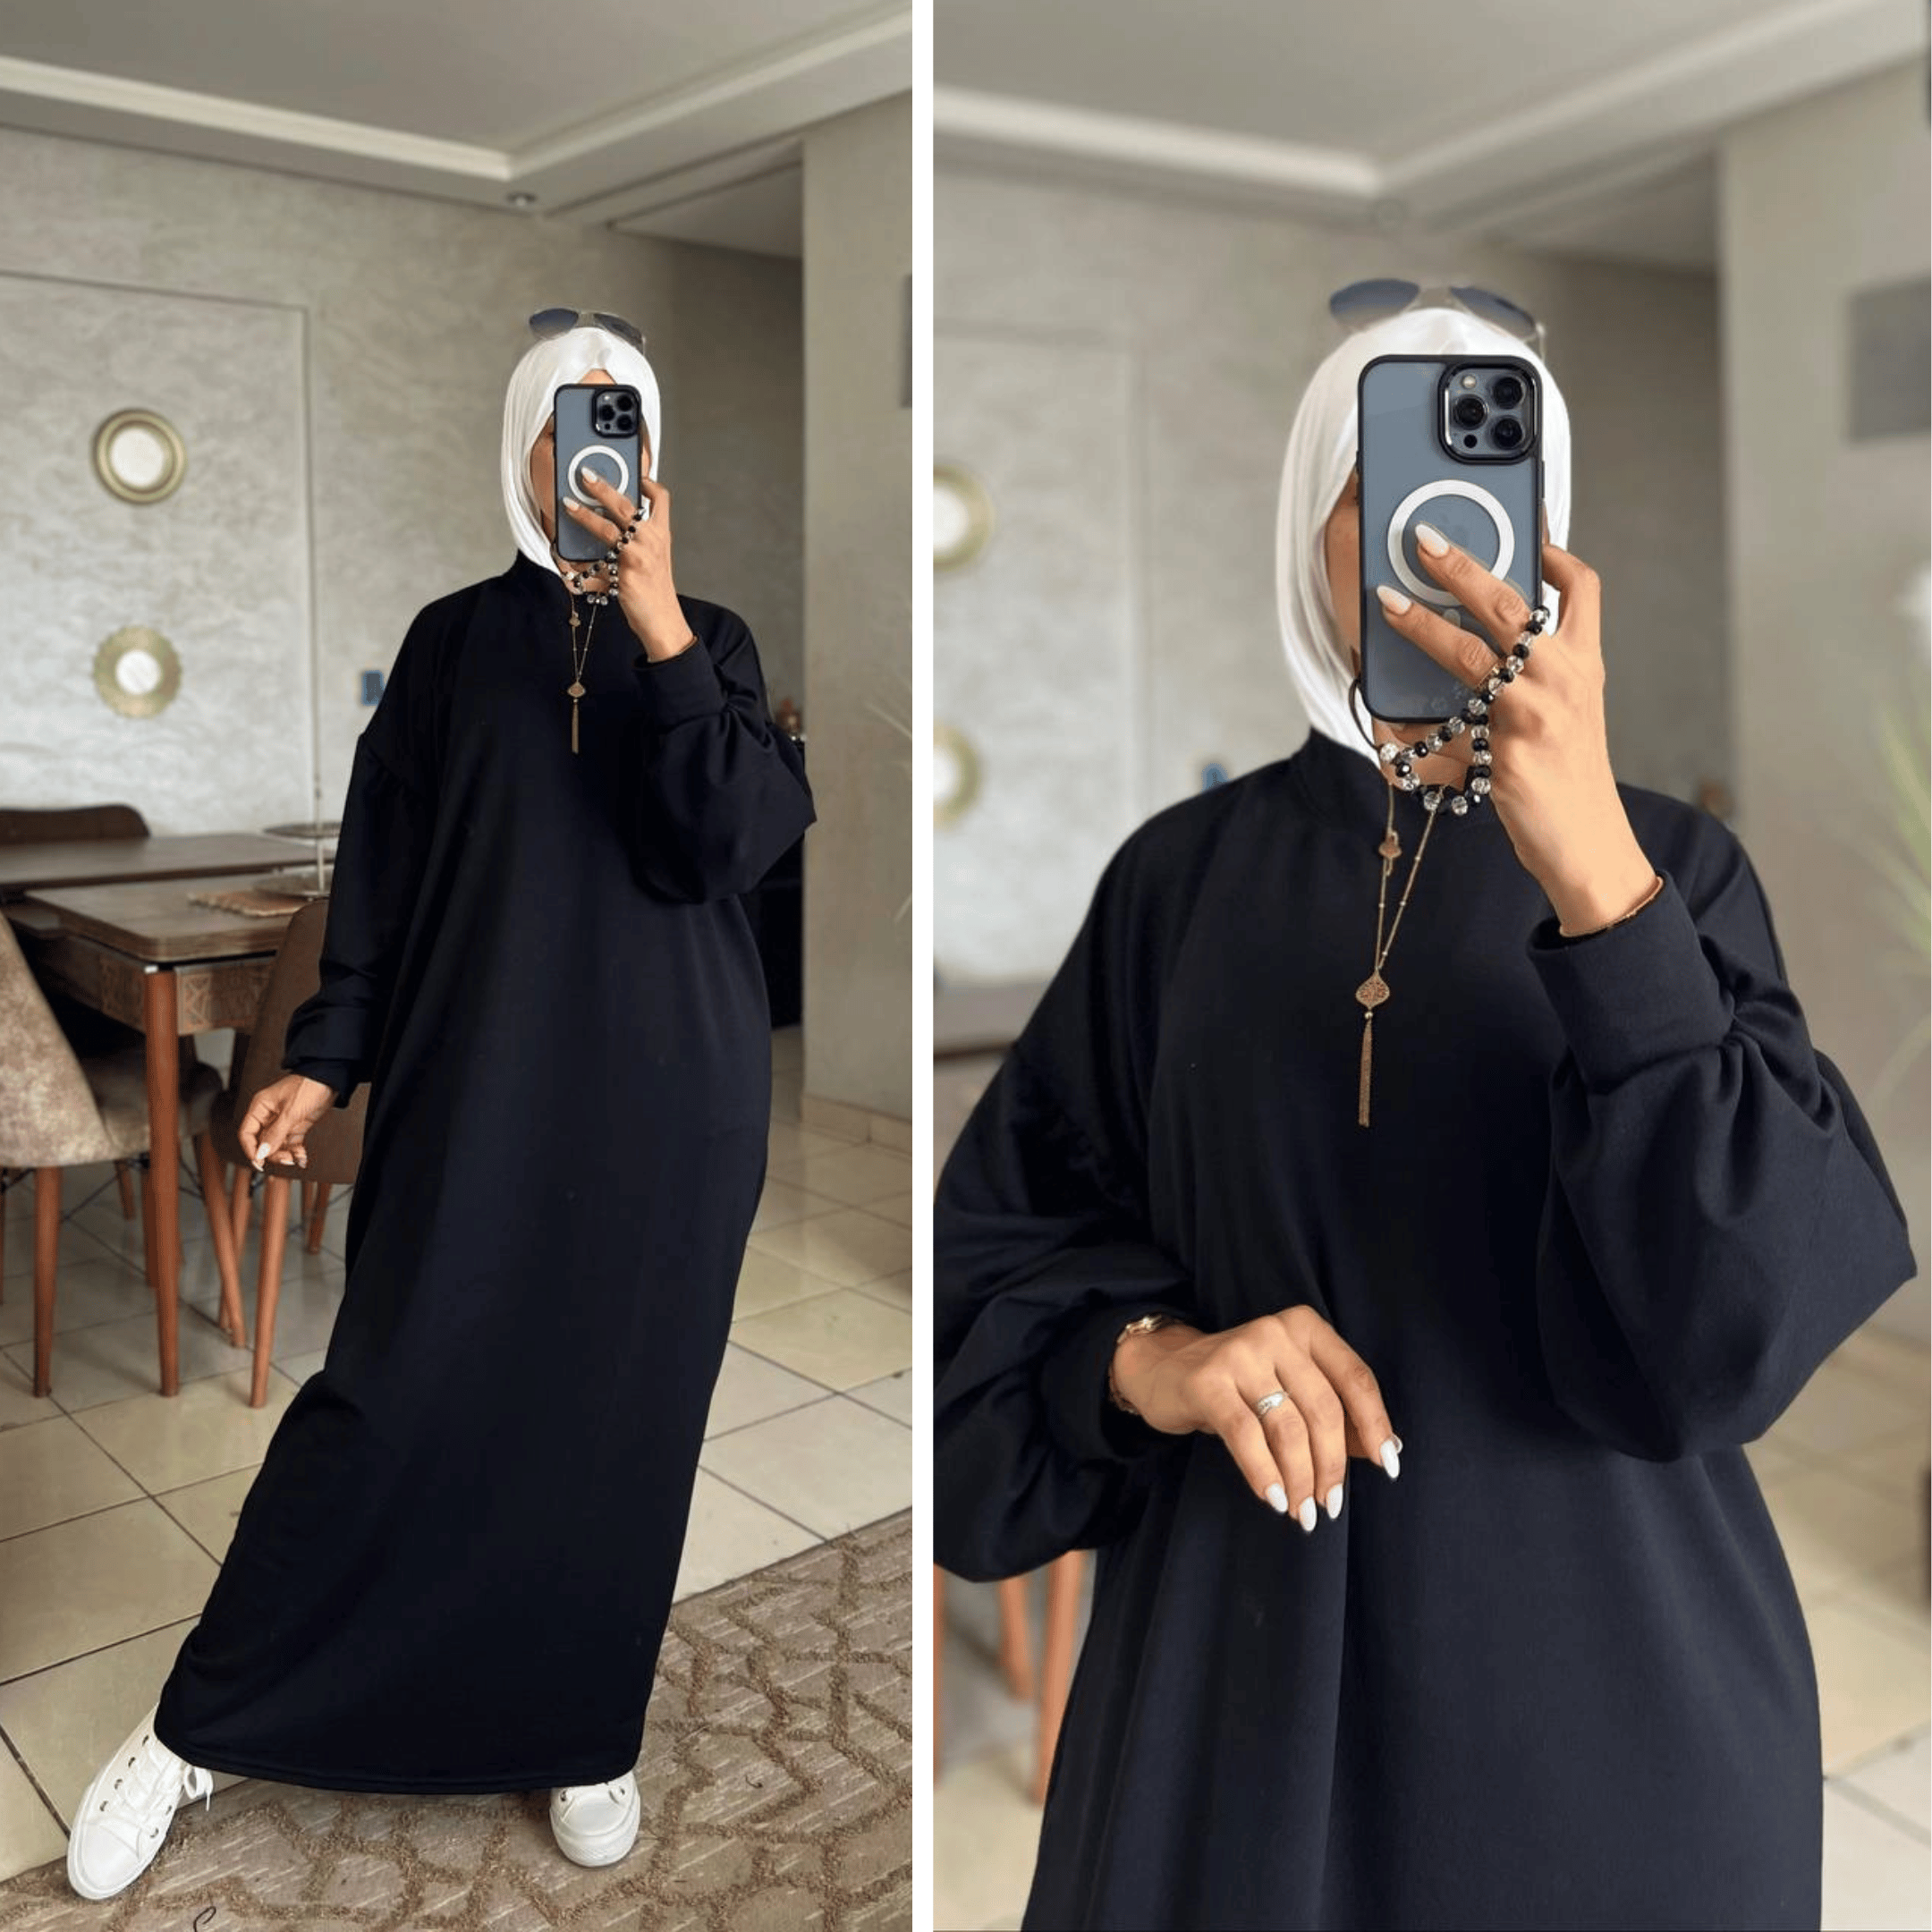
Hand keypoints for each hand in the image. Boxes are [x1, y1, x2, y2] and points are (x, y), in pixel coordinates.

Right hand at [238, 1074, 335, 1171]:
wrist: (330, 1079)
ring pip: (277, 1144)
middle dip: (272, 1153)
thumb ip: (275, 1134)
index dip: (251, 1149)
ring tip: (295, 1158)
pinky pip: (292, 1143)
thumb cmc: (308, 1085)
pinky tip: (301, 1158)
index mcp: (261, 1107)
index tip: (259, 1162)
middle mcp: (270, 1115)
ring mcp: (284, 1121)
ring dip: (285, 1154)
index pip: (247, 1132)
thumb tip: (261, 1153)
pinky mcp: (297, 1125)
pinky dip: (296, 1151)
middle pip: (262, 1142)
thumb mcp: (290, 1111)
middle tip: (284, 1159)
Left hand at [561, 467, 693, 662]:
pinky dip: (577, 561)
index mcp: (661, 535)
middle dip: (603, 487)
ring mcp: (639, 557)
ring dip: (585, 514)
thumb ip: (635, 541)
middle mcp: (652, 542)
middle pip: (627, 505)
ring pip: (608, 528)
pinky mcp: (626, 574)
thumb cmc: (654, 592)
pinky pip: (596, 562)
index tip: (632, 472)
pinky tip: (563, 557)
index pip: (660, 499)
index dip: (647, 481)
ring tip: (568, 504)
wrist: (663, 621)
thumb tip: (608, 526)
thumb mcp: (652, 560)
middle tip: (585, 474)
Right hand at [1111, 1307, 1402, 1530]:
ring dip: (1299, 1479)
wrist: (1164, 1370)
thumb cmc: (1240, 1387)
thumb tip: (1386, 1450)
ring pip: (1288, 1427)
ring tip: (1300, 1511)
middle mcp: (1275, 1332)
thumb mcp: (1290, 1387)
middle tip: (1328, 1506)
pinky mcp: (1207, 1381)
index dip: (1375, 1425)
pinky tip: (1272, 1498)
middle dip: (1331, 1466)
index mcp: (1305, 1327)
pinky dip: (1263, 1472)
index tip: (1387, 1466)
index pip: (1355, 1378)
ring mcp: (1239, 1353)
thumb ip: (1335, 1411)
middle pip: (1323, 1409)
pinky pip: (1246, 1436)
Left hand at [1372, 523, 1658, 933]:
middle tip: (1424, 540)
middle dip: (1461, 567)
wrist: (1589, 844)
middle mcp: (1562, 683)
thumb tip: (1490, 644)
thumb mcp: (1570, 713)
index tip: (1525, 529)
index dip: (1554, 552)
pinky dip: (1406, 731)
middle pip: (1510, 606)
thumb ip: (1538, 675)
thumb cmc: (1571, 778)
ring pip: (1468, 656)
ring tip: (1387, 604)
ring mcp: (1534, 717)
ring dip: (1421, 626)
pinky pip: (1441, 732)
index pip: (1582, 590)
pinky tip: (1383, 728)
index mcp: (1582, 666)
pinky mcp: (1505, 756)